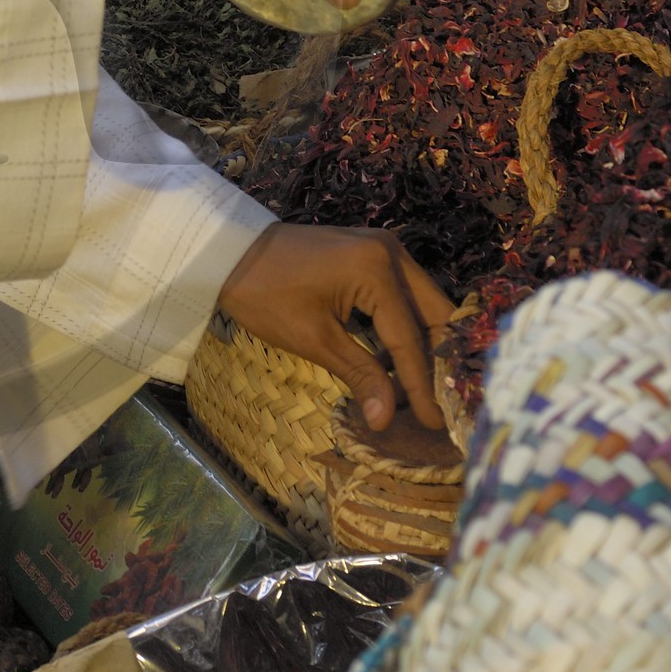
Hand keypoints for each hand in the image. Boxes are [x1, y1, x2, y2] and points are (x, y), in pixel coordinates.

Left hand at [215, 223, 453, 431]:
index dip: (424, 385)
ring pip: (423, 304)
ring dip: (423, 345)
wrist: (229, 250)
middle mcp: (390, 252)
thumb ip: (360, 374)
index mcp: (377, 269)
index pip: (410, 338)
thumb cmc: (264, 294)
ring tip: (418, 391)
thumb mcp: (313, 339)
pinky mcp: (372, 253)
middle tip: (441, 405)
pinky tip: (393, 363)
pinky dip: (404, 328)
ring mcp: (384, 248)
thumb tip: (387, 419)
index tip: (437, 424)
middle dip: (438, 361)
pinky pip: (403, 295)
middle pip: (435, 314)